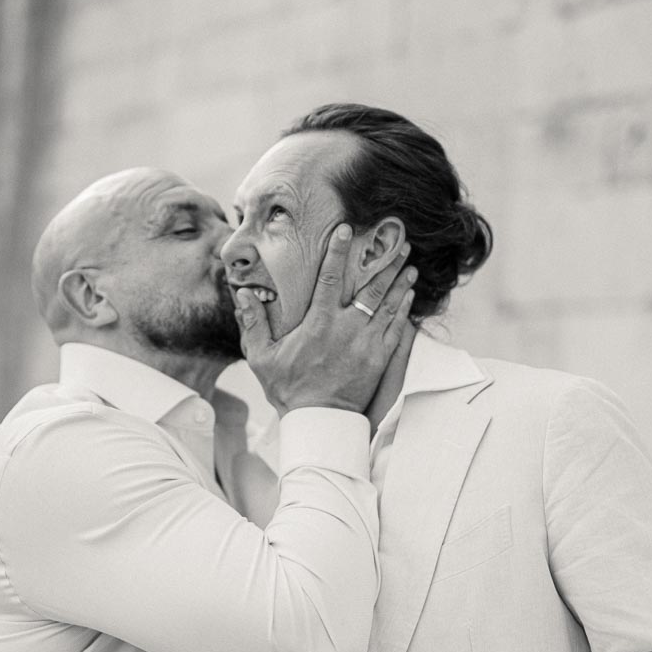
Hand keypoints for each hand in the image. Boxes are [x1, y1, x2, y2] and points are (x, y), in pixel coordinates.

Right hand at [236, 223, 417, 416]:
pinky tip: (409, 296)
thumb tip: (242, 295)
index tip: (347, 229)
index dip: (338, 252)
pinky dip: (404, 310)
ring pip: (388, 305)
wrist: (319, 421)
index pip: (330, 278)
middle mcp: (346, 329)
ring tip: (408, 263)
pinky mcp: (380, 359)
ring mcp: (366, 344)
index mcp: (318, 324)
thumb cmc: (289, 390)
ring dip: (399, 282)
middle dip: (385, 262)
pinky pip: (397, 329)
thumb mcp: (262, 358)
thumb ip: (253, 324)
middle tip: (399, 242)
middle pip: (371, 288)